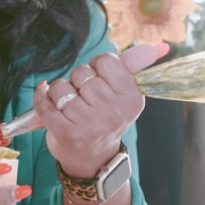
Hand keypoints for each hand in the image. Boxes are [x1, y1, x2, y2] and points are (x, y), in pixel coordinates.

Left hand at [33, 41, 167, 177]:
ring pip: (61, 86)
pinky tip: (51, 106)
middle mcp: (113, 112)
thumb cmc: (106, 117)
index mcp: (131, 98)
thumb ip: (135, 65)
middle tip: (86, 100)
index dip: (97, 68)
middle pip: (82, 72)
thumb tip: (161, 46)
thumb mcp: (124, 93)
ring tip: (70, 108)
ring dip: (60, 93)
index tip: (100, 83)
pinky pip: (45, 101)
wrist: (93, 158)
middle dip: (78, 82)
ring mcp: (89, 124)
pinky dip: (43, 99)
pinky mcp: (66, 132)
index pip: (106, 60)